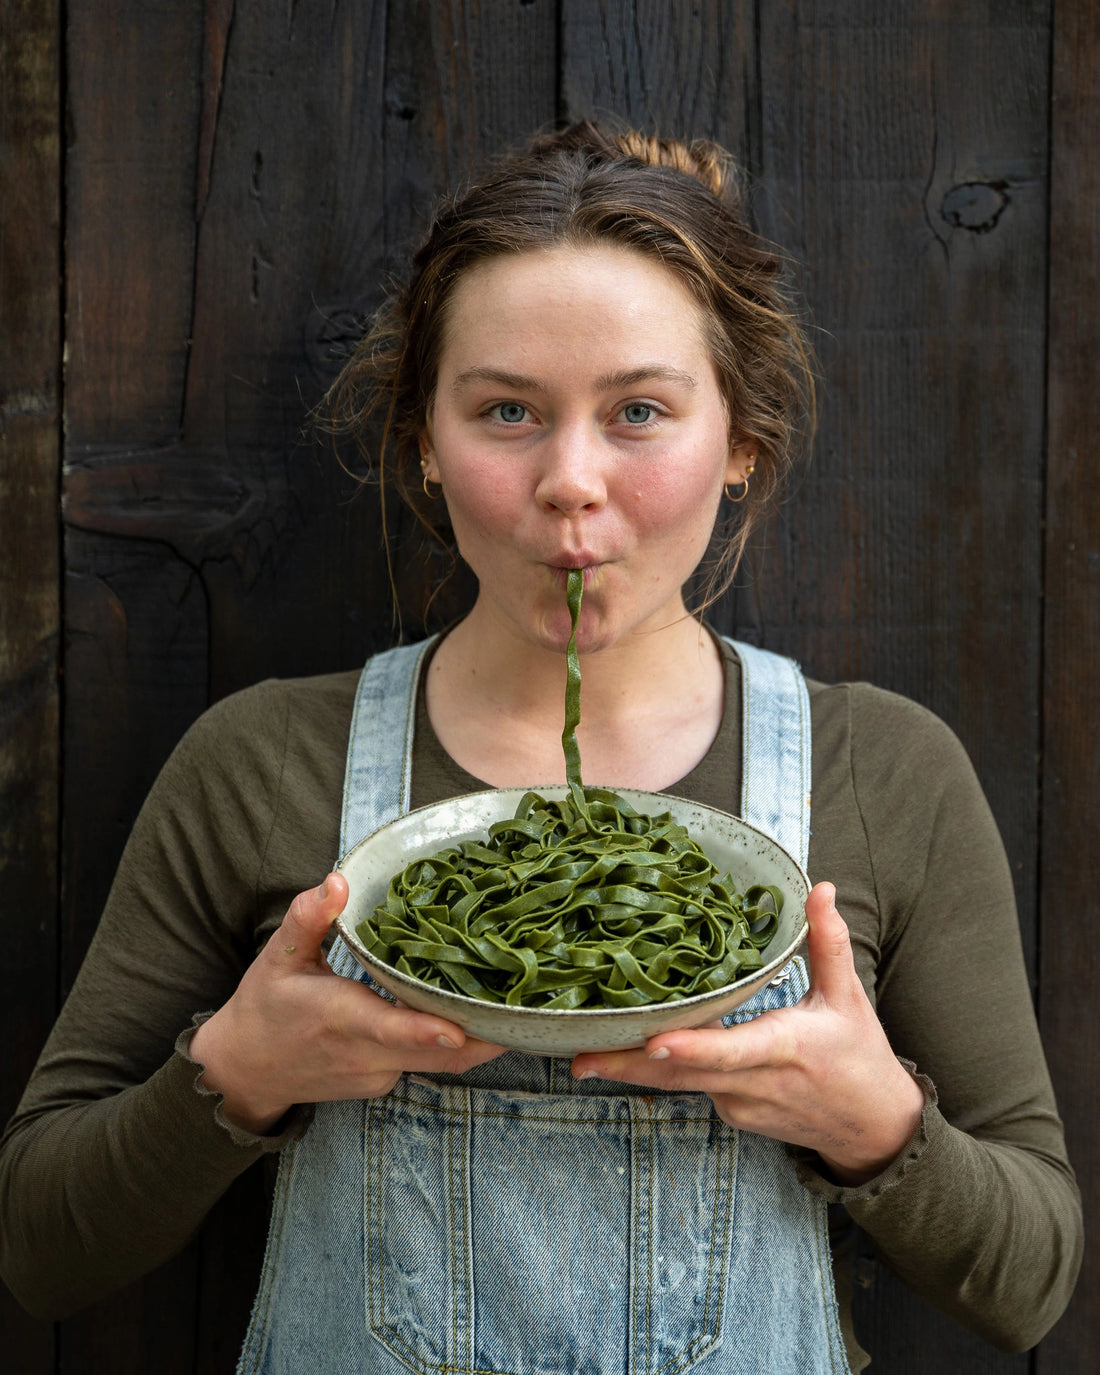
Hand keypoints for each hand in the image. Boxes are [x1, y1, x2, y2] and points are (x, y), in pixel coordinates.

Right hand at [190, 874, 506, 1133]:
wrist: (245, 1072)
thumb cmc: (264, 1007)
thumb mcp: (276, 957)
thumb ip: (309, 917)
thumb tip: (339, 880)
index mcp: (340, 1019)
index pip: (392, 1030)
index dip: (429, 1030)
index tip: (463, 1026)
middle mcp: (367, 1055)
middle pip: (439, 1054)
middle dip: (486, 1034)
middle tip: (532, 1004)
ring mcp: (380, 1075)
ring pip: (443, 1063)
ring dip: (481, 1038)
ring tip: (524, 1001)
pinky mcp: (386, 1082)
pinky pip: (429, 1063)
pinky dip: (454, 1042)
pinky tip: (480, 1011)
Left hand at [571, 882, 924, 1183]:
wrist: (871, 1130)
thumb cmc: (860, 1057)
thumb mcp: (849, 997)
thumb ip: (828, 942)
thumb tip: (819, 887)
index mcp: (782, 1049)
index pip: (731, 1051)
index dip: (691, 1048)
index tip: (653, 1042)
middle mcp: (752, 1082)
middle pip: (682, 1074)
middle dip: (629, 1065)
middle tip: (578, 1055)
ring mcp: (736, 1103)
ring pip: (676, 1084)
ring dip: (630, 1069)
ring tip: (580, 1053)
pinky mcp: (728, 1112)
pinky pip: (687, 1087)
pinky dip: (658, 1070)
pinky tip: (623, 1051)